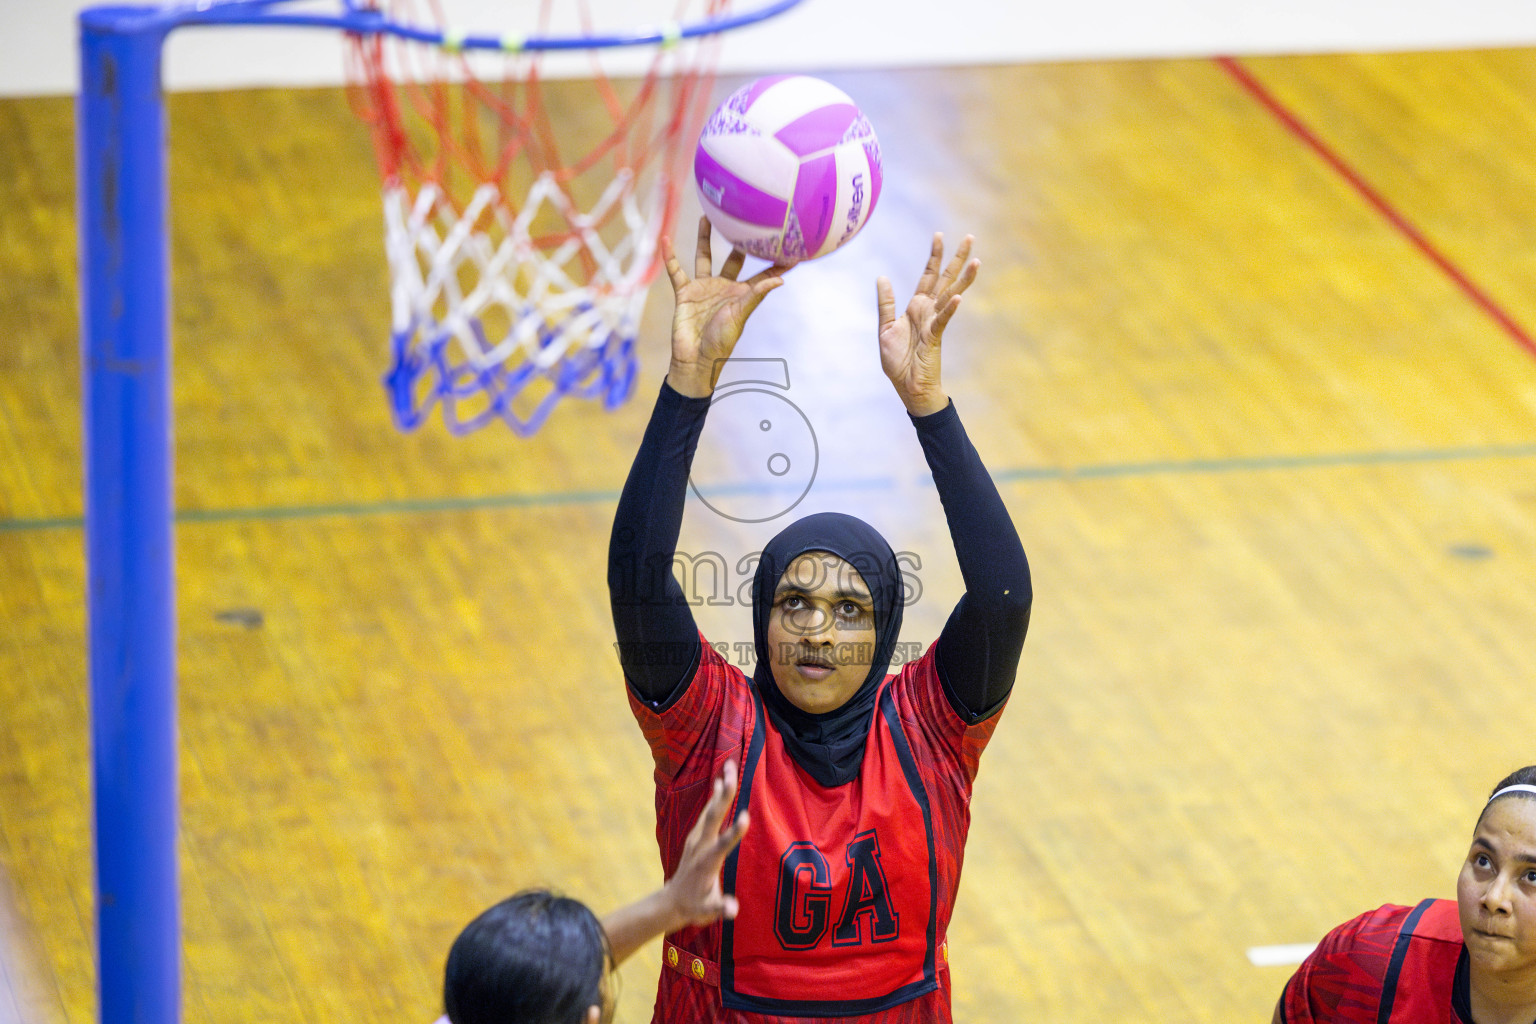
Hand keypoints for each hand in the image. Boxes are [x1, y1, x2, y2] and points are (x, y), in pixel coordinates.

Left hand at [660, 758, 749, 930]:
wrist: (673, 902)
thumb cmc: (694, 907)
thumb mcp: (706, 911)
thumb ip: (720, 908)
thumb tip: (733, 910)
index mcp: (707, 862)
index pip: (722, 845)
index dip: (734, 833)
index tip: (746, 816)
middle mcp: (701, 845)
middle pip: (714, 816)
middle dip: (724, 794)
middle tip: (733, 771)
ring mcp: (697, 838)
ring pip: (711, 808)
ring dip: (721, 788)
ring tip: (730, 766)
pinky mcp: (698, 835)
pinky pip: (709, 811)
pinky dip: (716, 795)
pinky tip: (722, 782)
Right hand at [664, 217, 789, 397]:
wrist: (695, 357)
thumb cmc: (721, 341)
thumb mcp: (740, 315)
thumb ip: (756, 295)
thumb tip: (779, 280)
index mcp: (742, 294)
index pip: (763, 274)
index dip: (777, 263)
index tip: (791, 247)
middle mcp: (724, 287)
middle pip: (733, 259)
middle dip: (739, 241)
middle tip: (746, 219)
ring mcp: (703, 288)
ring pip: (704, 257)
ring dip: (704, 238)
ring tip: (706, 217)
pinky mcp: (684, 292)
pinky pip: (675, 270)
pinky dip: (669, 256)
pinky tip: (665, 240)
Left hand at [876, 233, 978, 416]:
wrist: (907, 388)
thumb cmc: (898, 362)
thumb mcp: (885, 329)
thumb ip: (886, 303)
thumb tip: (882, 277)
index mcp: (916, 307)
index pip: (928, 276)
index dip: (933, 257)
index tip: (939, 236)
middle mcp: (928, 311)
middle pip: (945, 279)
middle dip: (956, 259)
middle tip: (969, 237)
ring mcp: (933, 323)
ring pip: (950, 295)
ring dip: (963, 279)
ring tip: (976, 261)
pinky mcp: (934, 338)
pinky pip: (943, 321)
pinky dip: (950, 309)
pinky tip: (958, 298)